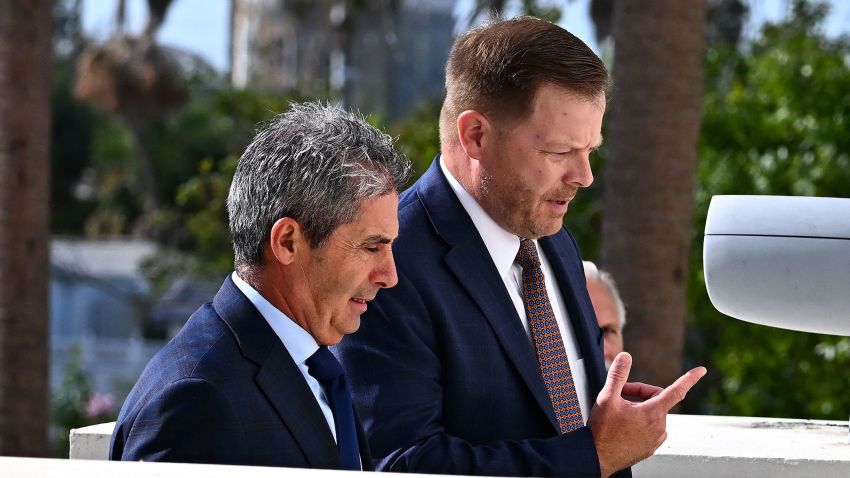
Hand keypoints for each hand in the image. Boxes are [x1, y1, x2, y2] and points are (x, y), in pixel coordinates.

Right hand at [588, 352, 705, 477]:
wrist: (596, 457)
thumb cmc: (602, 431)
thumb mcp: (607, 398)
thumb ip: (618, 375)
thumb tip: (625, 358)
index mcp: (653, 413)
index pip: (677, 390)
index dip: (690, 378)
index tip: (701, 370)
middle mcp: (659, 427)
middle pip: (657, 399)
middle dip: (640, 393)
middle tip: (621, 395)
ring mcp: (655, 439)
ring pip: (652, 414)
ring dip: (638, 408)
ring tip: (619, 412)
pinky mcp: (649, 448)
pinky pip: (650, 428)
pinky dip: (639, 421)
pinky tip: (622, 424)